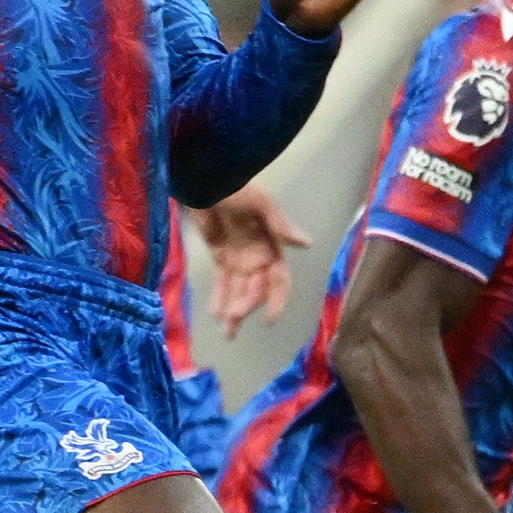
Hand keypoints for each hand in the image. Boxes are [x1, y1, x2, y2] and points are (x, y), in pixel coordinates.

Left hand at [194, 183, 313, 326]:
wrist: (205, 180)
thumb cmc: (235, 188)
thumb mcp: (260, 204)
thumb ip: (280, 225)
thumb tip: (307, 243)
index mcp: (272, 246)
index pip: (279, 279)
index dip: (277, 300)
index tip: (269, 319)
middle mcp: (258, 256)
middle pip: (257, 289)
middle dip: (247, 306)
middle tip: (234, 318)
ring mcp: (239, 258)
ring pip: (239, 290)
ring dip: (234, 310)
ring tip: (227, 332)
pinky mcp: (220, 256)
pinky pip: (222, 282)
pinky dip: (220, 298)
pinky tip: (215, 314)